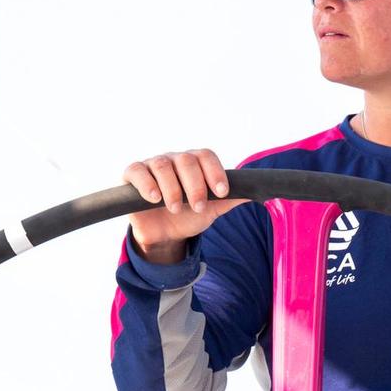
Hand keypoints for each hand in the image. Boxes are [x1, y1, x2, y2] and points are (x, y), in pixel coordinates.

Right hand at [123, 149, 245, 263]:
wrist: (164, 234)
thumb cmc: (188, 216)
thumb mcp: (212, 209)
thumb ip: (230, 199)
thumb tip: (257, 192)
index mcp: (194, 163)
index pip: (206, 156)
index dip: (215, 172)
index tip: (222, 192)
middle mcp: (174, 160)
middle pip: (186, 160)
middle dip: (195, 185)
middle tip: (199, 207)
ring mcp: (152, 165)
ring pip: (163, 166)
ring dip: (172, 189)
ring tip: (177, 208)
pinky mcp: (132, 175)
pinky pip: (138, 171)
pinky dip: (147, 184)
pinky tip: (155, 199)